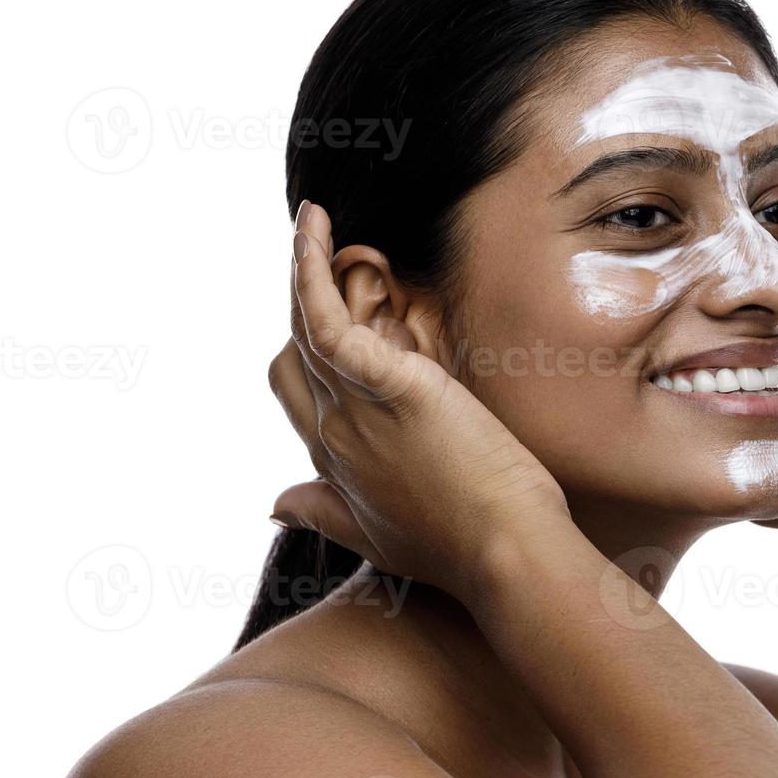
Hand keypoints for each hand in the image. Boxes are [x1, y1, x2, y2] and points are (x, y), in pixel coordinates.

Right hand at [268, 201, 568, 593]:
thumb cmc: (461, 548)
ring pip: (304, 326)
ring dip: (298, 267)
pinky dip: (308, 269)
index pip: (299, 397)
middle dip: (298, 312)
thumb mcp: (376, 535)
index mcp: (335, 463)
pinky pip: (326, 317)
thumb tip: (272, 504)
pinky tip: (313, 228)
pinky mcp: (390, 383)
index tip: (329, 325)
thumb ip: (323, 512)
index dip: (307, 360)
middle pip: (290, 358)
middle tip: (319, 264)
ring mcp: (354, 408)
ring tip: (310, 220)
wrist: (505, 556)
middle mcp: (332, 433)